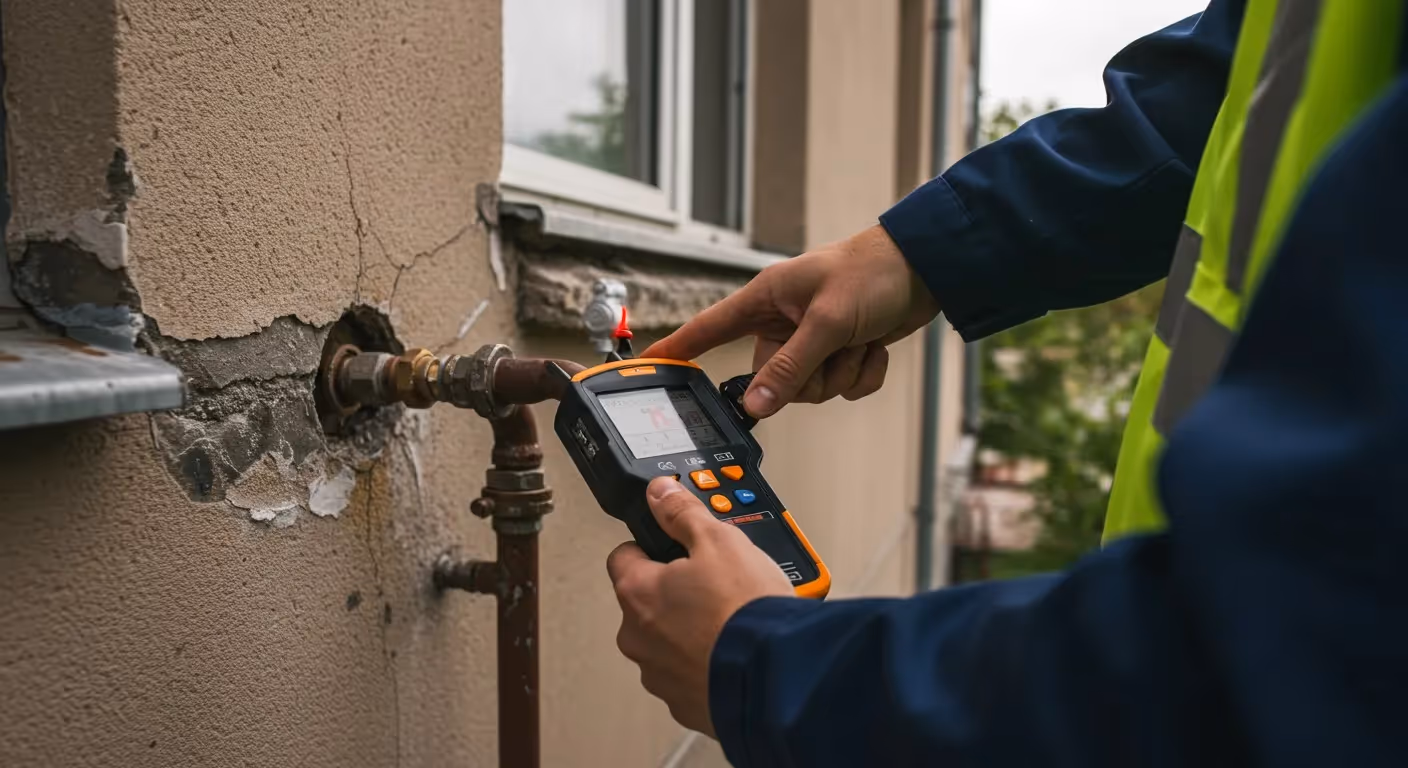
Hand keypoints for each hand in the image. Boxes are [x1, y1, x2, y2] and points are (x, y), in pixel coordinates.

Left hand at [606, 476, 794, 735]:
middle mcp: (638, 638)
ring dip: (691, 632)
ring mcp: (659, 675)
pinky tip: (734, 653)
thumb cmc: (745, 610)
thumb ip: (683, 513)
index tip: (677, 549)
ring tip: (731, 622)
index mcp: (637, 593)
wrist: (776, 675)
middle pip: (646, 603)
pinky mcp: (685, 705)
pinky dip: (707, 665)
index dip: (651, 547)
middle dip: (676, 594)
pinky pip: (690, 676)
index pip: (623, 557)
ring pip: (667, 643)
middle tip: (716, 586)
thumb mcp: (720, 540)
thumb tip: (659, 492)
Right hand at [644, 224, 938, 417]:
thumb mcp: (826, 322)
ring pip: (809, 389)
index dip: (679, 348)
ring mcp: (811, 339)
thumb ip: (789, 366)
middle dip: (809, 376)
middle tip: (834, 347)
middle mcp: (783, 321)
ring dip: (842, 372)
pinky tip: (874, 346)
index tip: (649, 366)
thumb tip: (756, 405)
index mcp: (766, 300)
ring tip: (860, 339)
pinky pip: (841, 387)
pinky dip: (862, 373)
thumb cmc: (872, 273)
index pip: (709, 328)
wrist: (925, 270)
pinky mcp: (839, 351)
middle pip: (770, 379)